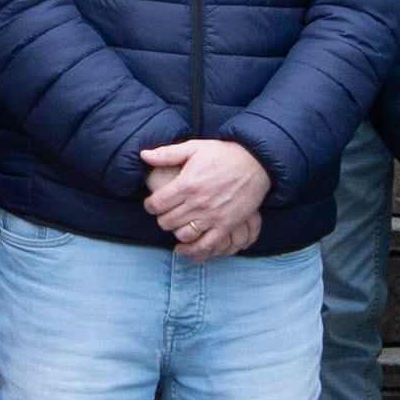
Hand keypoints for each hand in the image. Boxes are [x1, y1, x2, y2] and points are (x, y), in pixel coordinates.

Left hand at [141, 137, 272, 259]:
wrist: (256, 163)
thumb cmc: (223, 154)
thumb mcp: (194, 148)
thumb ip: (167, 153)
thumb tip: (143, 155)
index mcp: (187, 184)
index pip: (157, 204)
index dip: (150, 205)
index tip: (153, 203)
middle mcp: (198, 203)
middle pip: (167, 221)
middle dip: (161, 218)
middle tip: (165, 213)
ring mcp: (212, 216)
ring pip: (182, 234)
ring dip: (175, 232)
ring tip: (176, 225)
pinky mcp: (226, 226)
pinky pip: (205, 245)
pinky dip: (192, 251)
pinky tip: (184, 249)